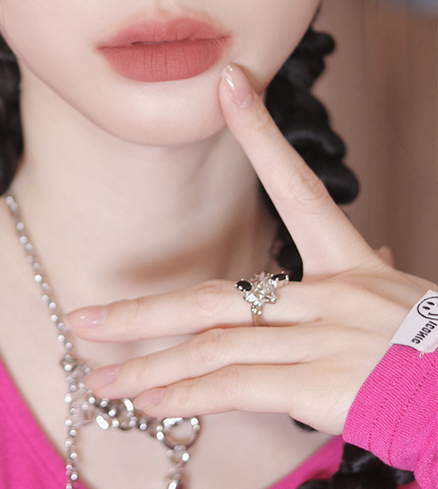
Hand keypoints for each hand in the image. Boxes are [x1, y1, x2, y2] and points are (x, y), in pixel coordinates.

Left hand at [68, 63, 433, 434]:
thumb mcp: (410, 302)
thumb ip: (376, 278)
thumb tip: (381, 254)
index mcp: (350, 262)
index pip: (296, 184)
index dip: (259, 131)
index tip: (227, 83)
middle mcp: (328, 292)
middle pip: (215, 296)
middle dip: (142, 312)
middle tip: (84, 318)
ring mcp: (321, 337)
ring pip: (212, 347)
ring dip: (149, 366)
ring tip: (100, 380)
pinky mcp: (320, 383)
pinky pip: (235, 387)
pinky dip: (185, 397)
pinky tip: (147, 404)